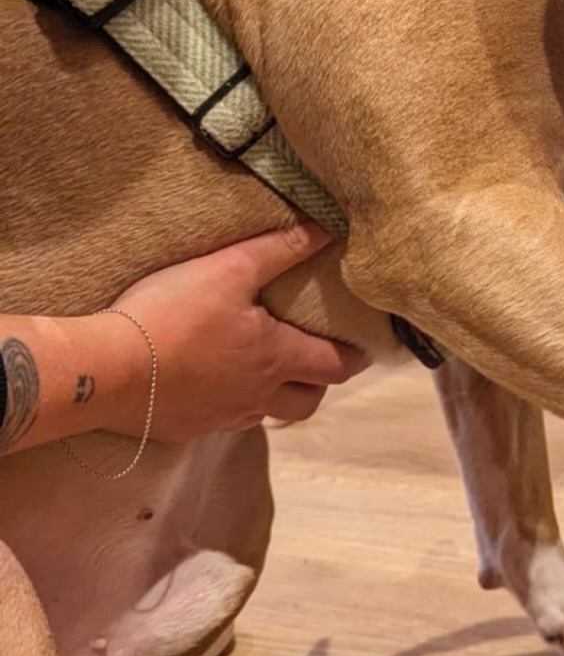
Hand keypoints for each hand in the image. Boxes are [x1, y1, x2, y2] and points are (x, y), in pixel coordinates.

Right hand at [109, 222, 365, 438]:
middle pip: (307, 403)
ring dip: (277, 396)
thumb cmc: (173, 315)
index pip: (334, 367)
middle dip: (320, 384)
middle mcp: (257, 396)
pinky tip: (216, 385)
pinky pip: (225, 421)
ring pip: (266, 414)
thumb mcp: (231, 268)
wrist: (106, 370)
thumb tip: (327, 228)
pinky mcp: (187, 428)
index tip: (365, 350)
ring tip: (269, 372)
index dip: (354, 358)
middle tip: (320, 363)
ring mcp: (221, 418)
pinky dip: (233, 404)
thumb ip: (281, 248)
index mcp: (276, 358)